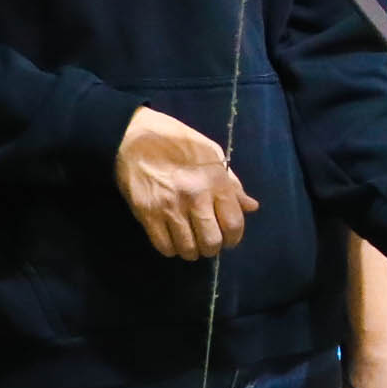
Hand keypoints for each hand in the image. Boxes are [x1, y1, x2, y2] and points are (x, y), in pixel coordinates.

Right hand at [116, 107, 253, 260]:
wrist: (134, 136)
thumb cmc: (177, 142)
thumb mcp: (212, 154)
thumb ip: (232, 183)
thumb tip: (251, 206)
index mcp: (215, 182)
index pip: (233, 224)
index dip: (234, 238)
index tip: (229, 239)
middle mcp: (195, 198)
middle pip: (212, 241)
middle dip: (212, 248)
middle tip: (207, 242)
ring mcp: (170, 207)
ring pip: (188, 248)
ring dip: (191, 251)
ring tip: (190, 243)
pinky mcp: (147, 214)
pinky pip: (163, 245)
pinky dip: (170, 248)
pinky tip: (172, 239)